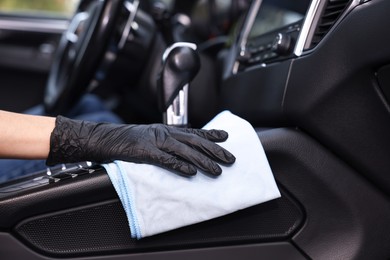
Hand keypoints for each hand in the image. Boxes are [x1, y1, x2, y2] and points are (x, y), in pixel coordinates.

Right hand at [47, 116, 234, 175]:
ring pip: (185, 151)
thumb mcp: (150, 136)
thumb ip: (166, 142)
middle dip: (215, 150)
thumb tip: (181, 151)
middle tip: (230, 159)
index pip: (194, 131)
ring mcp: (156, 141)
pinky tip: (191, 173)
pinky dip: (179, 166)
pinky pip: (166, 160)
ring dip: (203, 161)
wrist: (105, 138)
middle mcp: (165, 133)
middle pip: (195, 142)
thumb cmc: (127, 139)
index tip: (226, 136)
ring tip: (217, 170)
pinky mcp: (145, 152)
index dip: (211, 134)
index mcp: (166, 130)